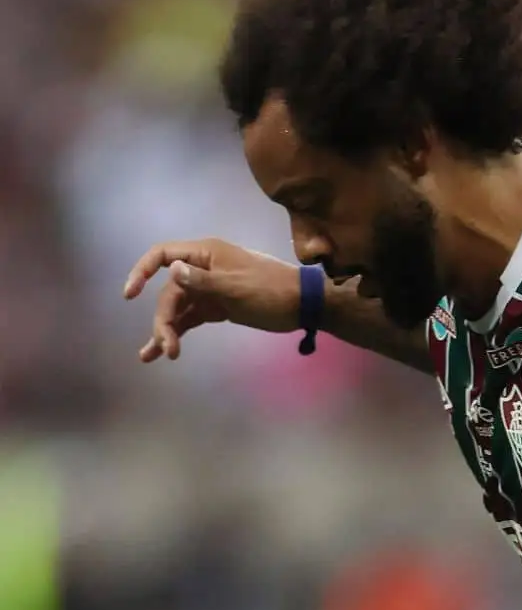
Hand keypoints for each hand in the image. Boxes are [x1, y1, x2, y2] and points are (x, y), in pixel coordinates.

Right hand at [124, 238, 304, 361]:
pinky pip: (189, 319)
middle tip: (166, 346)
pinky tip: (163, 351)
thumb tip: (172, 270)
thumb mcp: (236, 287)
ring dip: (165, 330)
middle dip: (163, 319)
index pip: (163, 255)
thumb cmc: (270, 289)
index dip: (142, 271)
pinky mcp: (216, 308)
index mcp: (206, 254)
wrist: (303, 305)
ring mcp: (209, 289)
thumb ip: (203, 281)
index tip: (130, 295)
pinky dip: (177, 332)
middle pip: (169, 291)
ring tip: (157, 355)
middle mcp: (202, 269)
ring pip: (177, 308)